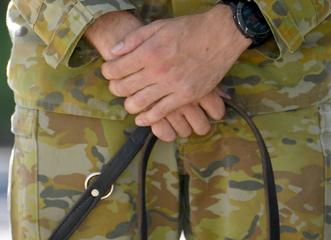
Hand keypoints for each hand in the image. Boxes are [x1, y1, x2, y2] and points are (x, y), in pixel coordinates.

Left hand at [101, 5, 249, 126]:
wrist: (219, 36)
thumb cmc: (189, 29)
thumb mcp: (157, 26)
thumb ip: (134, 39)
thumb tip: (114, 52)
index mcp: (148, 52)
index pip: (115, 69)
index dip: (107, 72)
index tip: (110, 72)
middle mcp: (158, 71)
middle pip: (123, 88)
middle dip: (115, 89)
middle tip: (118, 87)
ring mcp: (173, 85)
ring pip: (140, 103)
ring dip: (129, 105)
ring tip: (130, 102)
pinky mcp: (187, 96)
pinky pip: (162, 112)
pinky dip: (149, 118)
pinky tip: (142, 119)